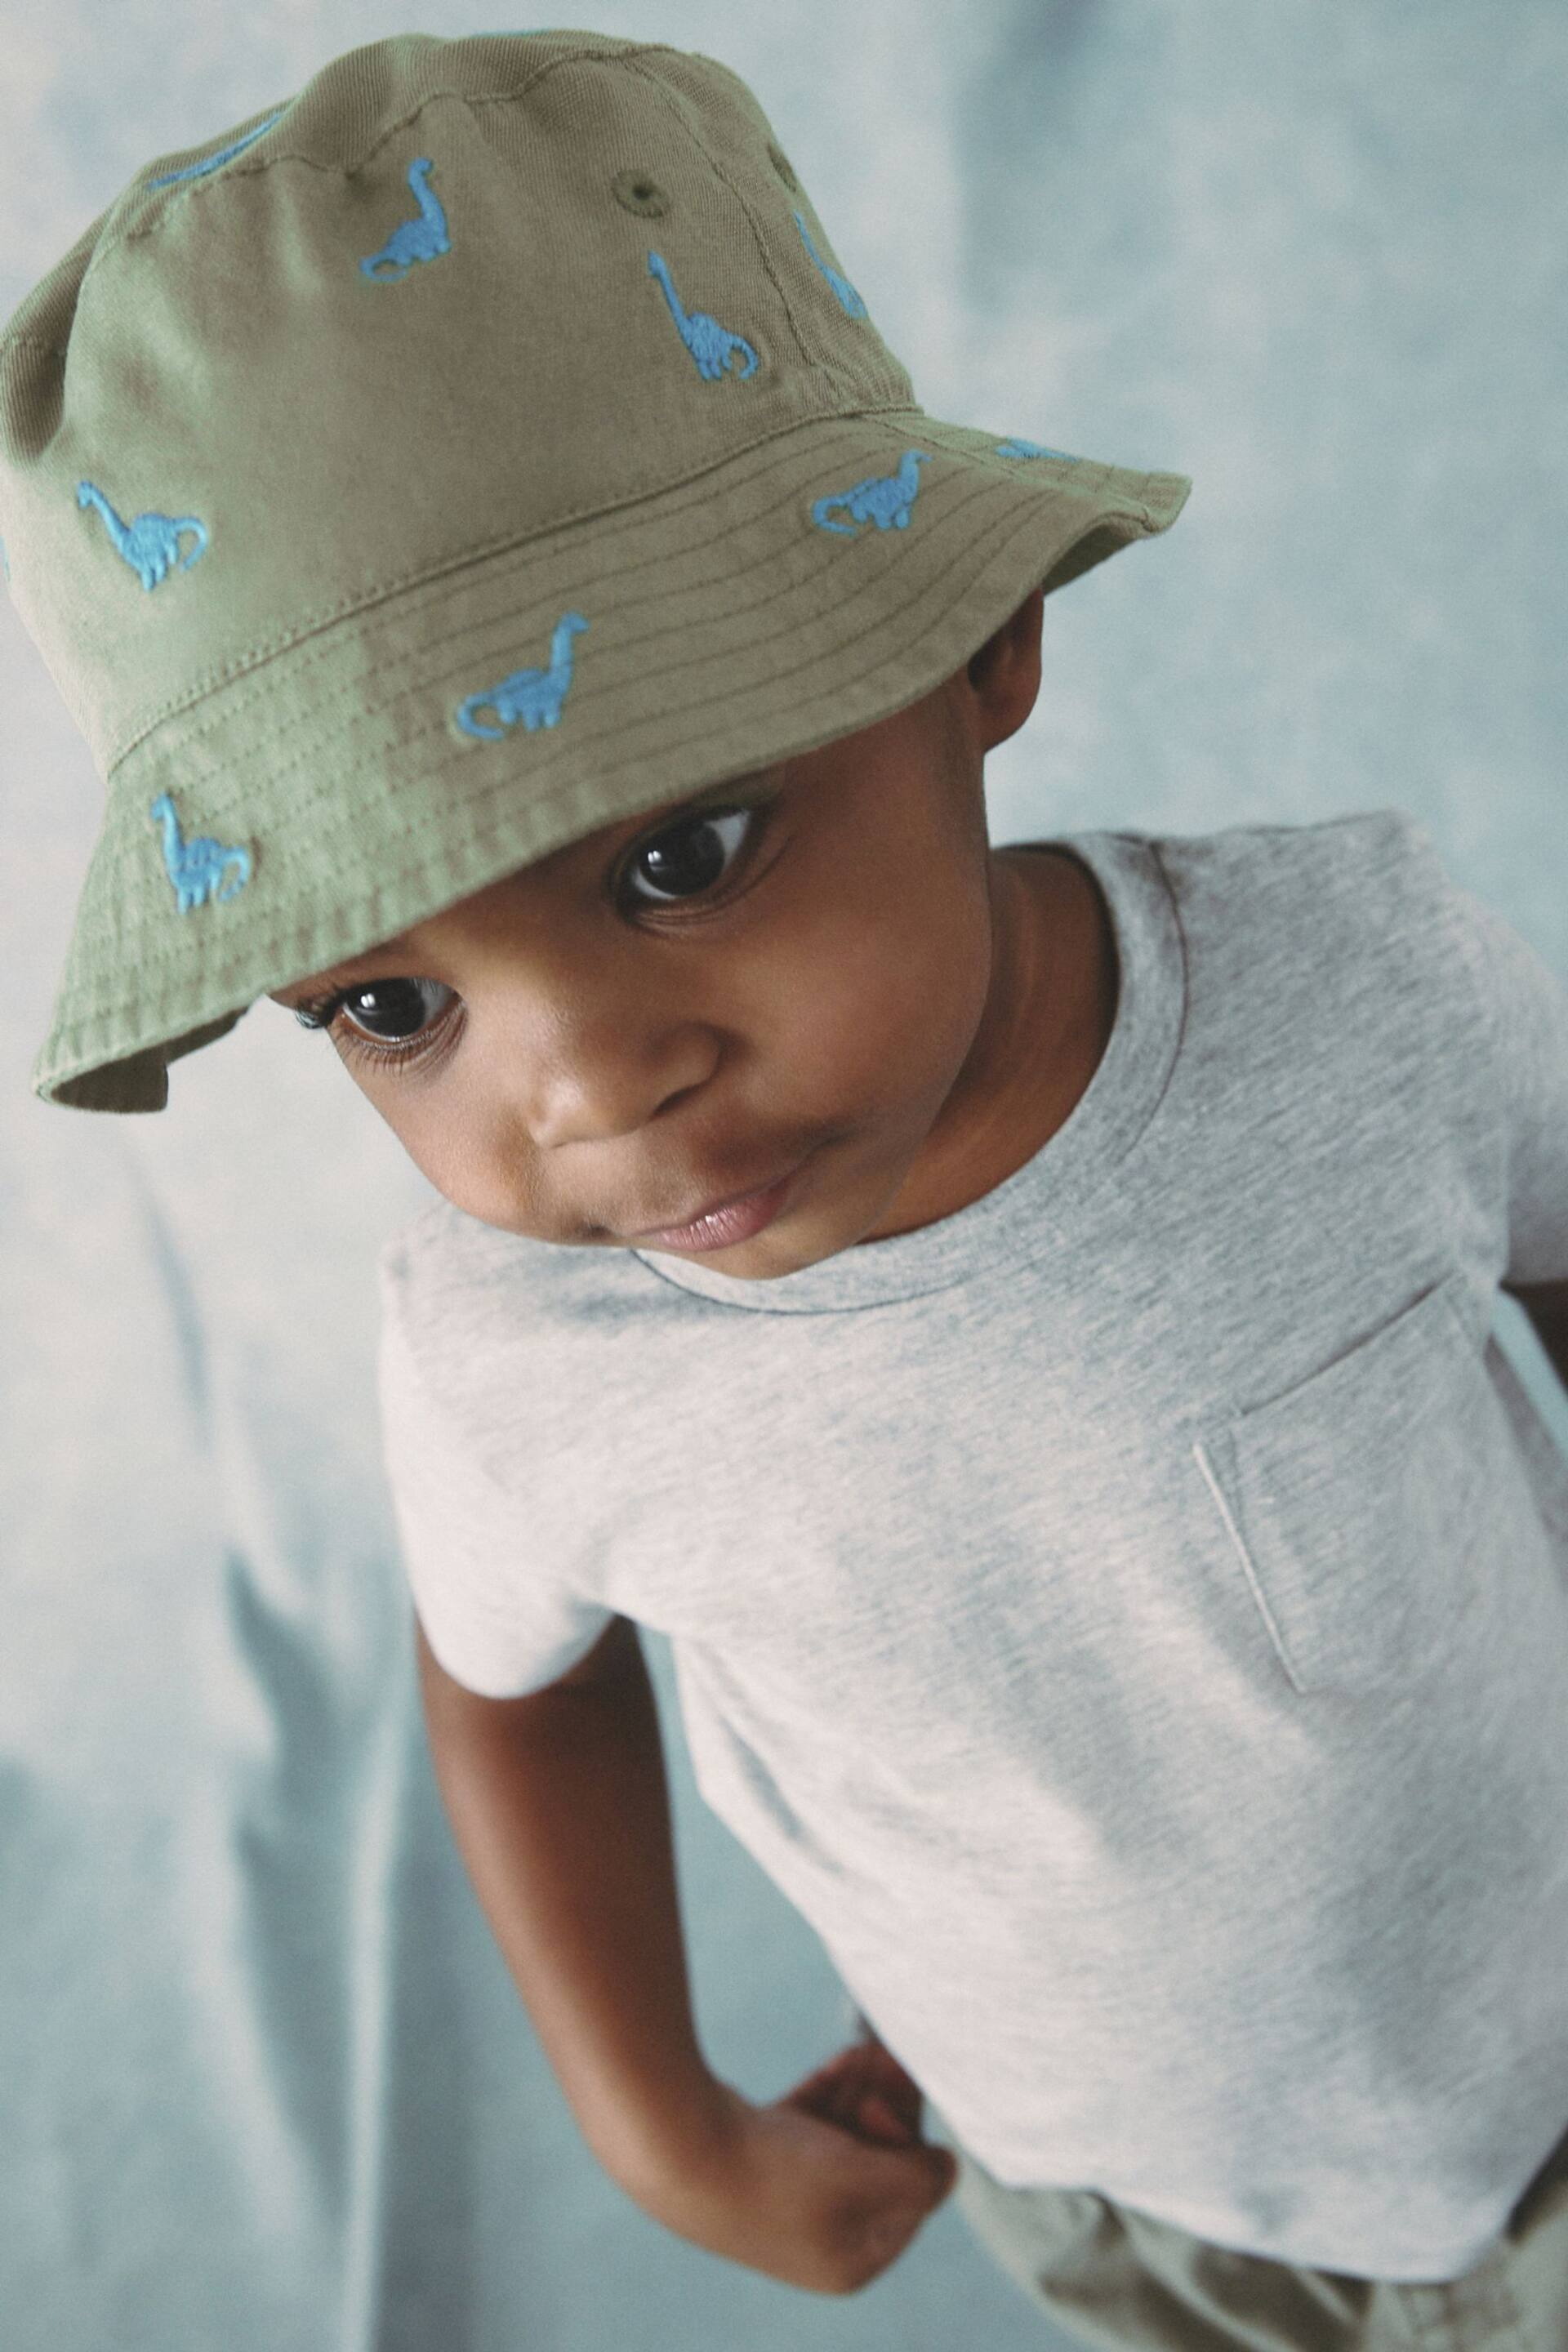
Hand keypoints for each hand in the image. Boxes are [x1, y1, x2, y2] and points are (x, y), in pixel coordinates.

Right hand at [618, 2049, 957, 2296]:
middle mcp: (823, 2236)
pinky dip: (833, 2090)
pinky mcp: (764, 2155)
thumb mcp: (867, 2180)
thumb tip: (949, 2168)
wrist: (677, 2149)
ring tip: (868, 2050)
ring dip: (865, 2090)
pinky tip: (843, 2058)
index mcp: (850, 2260)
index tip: (885, 2110)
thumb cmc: (780, 2174)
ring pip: (851, 2135)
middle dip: (889, 2107)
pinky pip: (816, 2122)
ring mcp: (791, 2195)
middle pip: (882, 2162)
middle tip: (889, 2060)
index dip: (910, 2145)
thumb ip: (921, 2179)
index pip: (912, 2199)